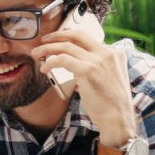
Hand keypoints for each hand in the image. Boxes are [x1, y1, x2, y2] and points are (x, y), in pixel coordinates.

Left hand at [32, 29, 136, 147]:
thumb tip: (76, 67)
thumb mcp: (110, 79)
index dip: (70, 38)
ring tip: (36, 54)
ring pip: (66, 46)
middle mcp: (107, 53)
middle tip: (44, 40)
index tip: (58, 41)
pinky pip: (62, 59)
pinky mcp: (88, 70)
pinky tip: (44, 68)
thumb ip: (96, 69)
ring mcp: (98, 61)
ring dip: (47, 49)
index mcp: (115, 53)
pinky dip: (50, 62)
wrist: (118, 119)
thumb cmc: (111, 105)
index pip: (88, 39)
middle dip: (57, 35)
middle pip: (77, 35)